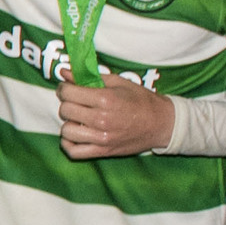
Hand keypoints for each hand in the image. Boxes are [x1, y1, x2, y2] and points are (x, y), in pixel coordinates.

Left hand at [57, 69, 174, 158]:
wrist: (161, 123)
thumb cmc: (141, 100)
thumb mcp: (119, 82)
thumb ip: (91, 77)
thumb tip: (64, 72)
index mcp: (106, 99)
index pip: (68, 93)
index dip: (64, 88)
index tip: (68, 88)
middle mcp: (101, 120)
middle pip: (66, 111)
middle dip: (67, 103)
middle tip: (75, 102)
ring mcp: (102, 138)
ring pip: (66, 131)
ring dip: (69, 123)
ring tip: (78, 119)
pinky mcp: (103, 152)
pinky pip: (74, 152)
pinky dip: (69, 144)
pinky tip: (75, 135)